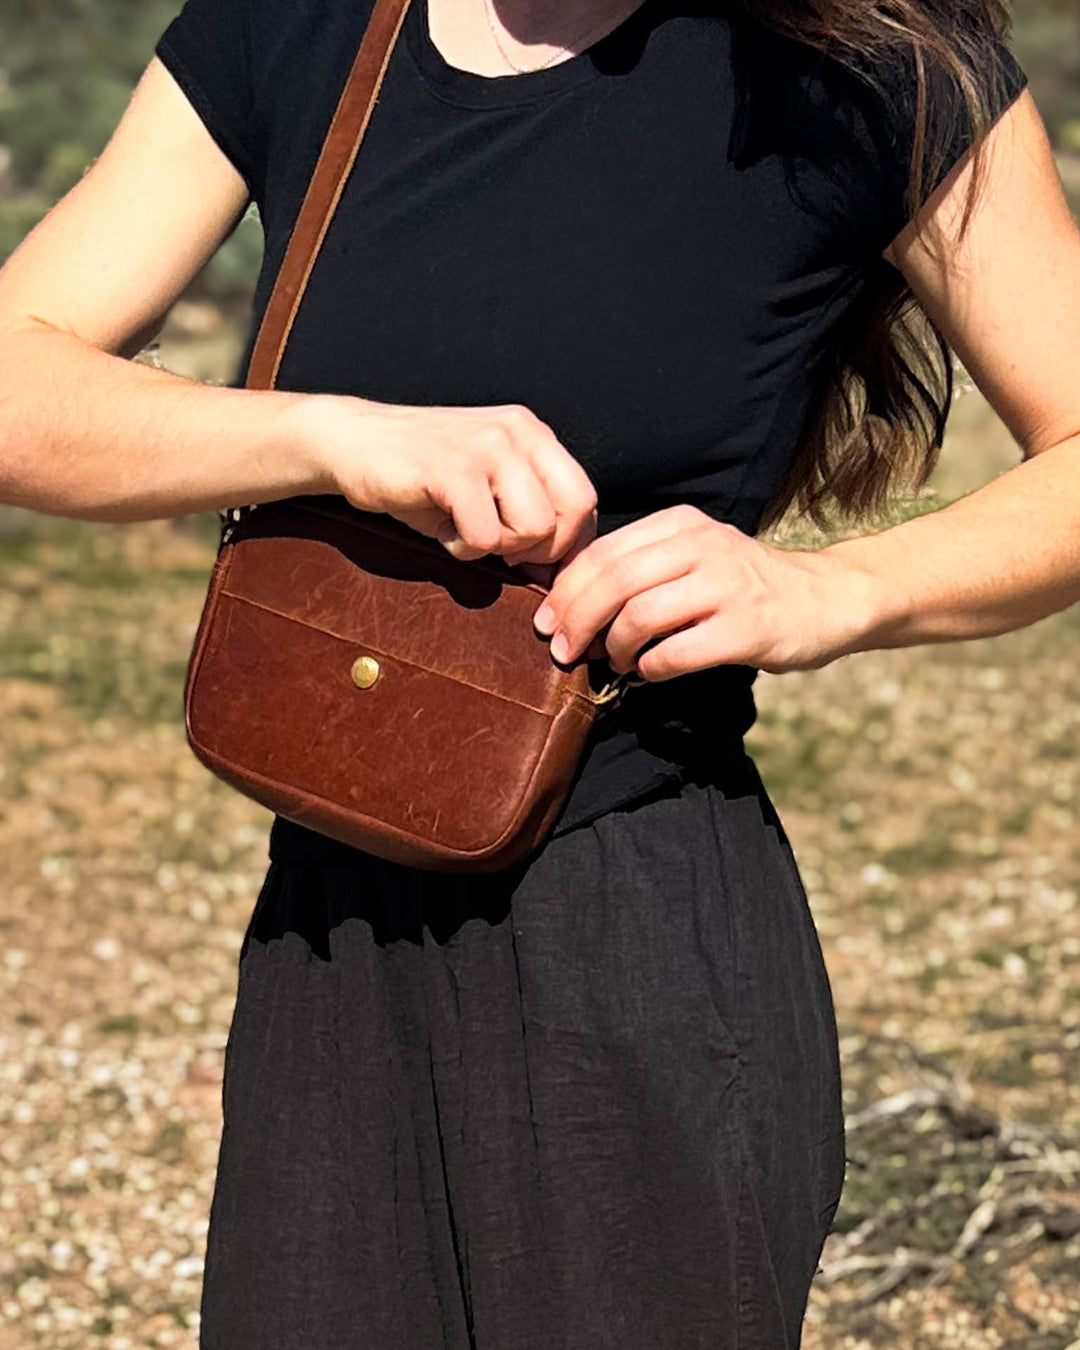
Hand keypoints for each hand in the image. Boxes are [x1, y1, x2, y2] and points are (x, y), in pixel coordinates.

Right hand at [302, 393, 597, 565]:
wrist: (352, 442)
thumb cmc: (422, 477)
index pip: (585, 500)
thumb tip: (559, 580)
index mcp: (534, 435)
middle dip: (538, 551)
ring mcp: (487, 447)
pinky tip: (440, 528)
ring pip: (534, 528)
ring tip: (463, 530)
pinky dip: (461, 548)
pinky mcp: (452, 469)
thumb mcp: (487, 493)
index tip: (531, 560)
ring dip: (497, 548)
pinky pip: (485, 537)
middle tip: (497, 548)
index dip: (567, 544)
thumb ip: (528, 521)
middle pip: (570, 517)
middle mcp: (519, 432)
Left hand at [530, 504, 881, 679]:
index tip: (546, 621)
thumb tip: (568, 603)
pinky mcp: (745, 629)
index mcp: (681, 525)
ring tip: (615, 660)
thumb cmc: (741, 585)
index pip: (603, 552)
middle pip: (615, 581)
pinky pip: (675, 653)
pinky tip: (649, 671)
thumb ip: (641, 567)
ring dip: (614, 647)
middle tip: (564, 650)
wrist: (821, 600)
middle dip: (577, 620)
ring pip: (640, 616)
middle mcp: (703, 546)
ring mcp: (727, 587)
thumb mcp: (693, 555)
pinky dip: (650, 668)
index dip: (565, 591)